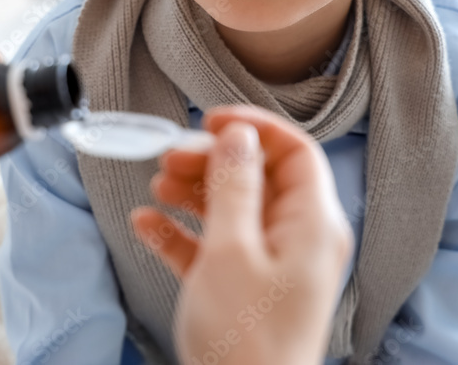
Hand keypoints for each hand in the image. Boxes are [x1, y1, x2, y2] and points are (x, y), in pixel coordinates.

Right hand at [131, 105, 353, 364]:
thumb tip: (237, 134)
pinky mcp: (243, 289)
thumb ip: (234, 186)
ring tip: (156, 186)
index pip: (295, 151)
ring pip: (232, 209)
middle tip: (170, 157)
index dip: (254, 128)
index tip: (210, 120)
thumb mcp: (231, 250)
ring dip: (192, 192)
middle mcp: (297, 240)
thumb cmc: (244, 337)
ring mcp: (271, 266)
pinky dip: (182, 233)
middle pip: (257, 177)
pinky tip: (146, 225)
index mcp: (311, 225)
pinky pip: (214, 246)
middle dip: (211, 161)